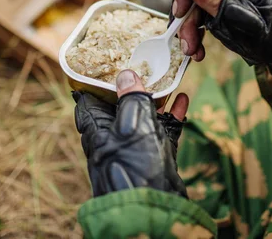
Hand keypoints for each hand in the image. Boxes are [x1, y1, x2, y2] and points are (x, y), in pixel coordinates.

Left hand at [74, 70, 188, 197]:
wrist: (155, 208)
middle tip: (143, 63)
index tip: (103, 63)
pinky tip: (183, 98)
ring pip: (145, 115)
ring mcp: (136, 146)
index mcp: (98, 130)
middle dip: (131, 85)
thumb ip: (130, 98)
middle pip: (120, 105)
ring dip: (155, 96)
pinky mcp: (156, 154)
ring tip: (166, 76)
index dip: (94, 82)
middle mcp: (115, 137)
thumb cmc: (135, 167)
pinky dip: (173, 114)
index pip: (89, 101)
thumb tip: (126, 75)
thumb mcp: (131, 126)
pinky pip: (163, 129)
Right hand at [172, 0, 271, 77]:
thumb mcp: (244, 21)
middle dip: (187, 16)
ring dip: (190, 28)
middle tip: (186, 42)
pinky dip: (198, 31)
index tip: (181, 11)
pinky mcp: (225, 5)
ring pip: (195, 3)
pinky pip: (202, 14)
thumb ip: (218, 0)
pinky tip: (200, 51)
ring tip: (194, 51)